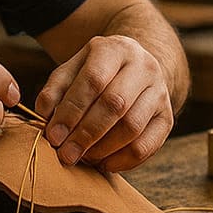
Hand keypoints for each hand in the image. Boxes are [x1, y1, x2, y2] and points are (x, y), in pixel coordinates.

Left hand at [36, 35, 173, 173]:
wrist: (135, 68)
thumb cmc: (95, 72)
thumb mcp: (72, 70)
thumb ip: (55, 90)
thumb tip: (45, 116)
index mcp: (115, 49)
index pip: (94, 80)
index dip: (72, 111)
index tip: (54, 136)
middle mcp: (144, 66)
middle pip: (116, 104)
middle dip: (86, 134)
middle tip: (66, 155)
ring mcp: (160, 91)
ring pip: (133, 127)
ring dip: (103, 149)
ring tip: (83, 158)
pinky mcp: (167, 116)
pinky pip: (147, 145)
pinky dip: (123, 161)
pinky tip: (103, 163)